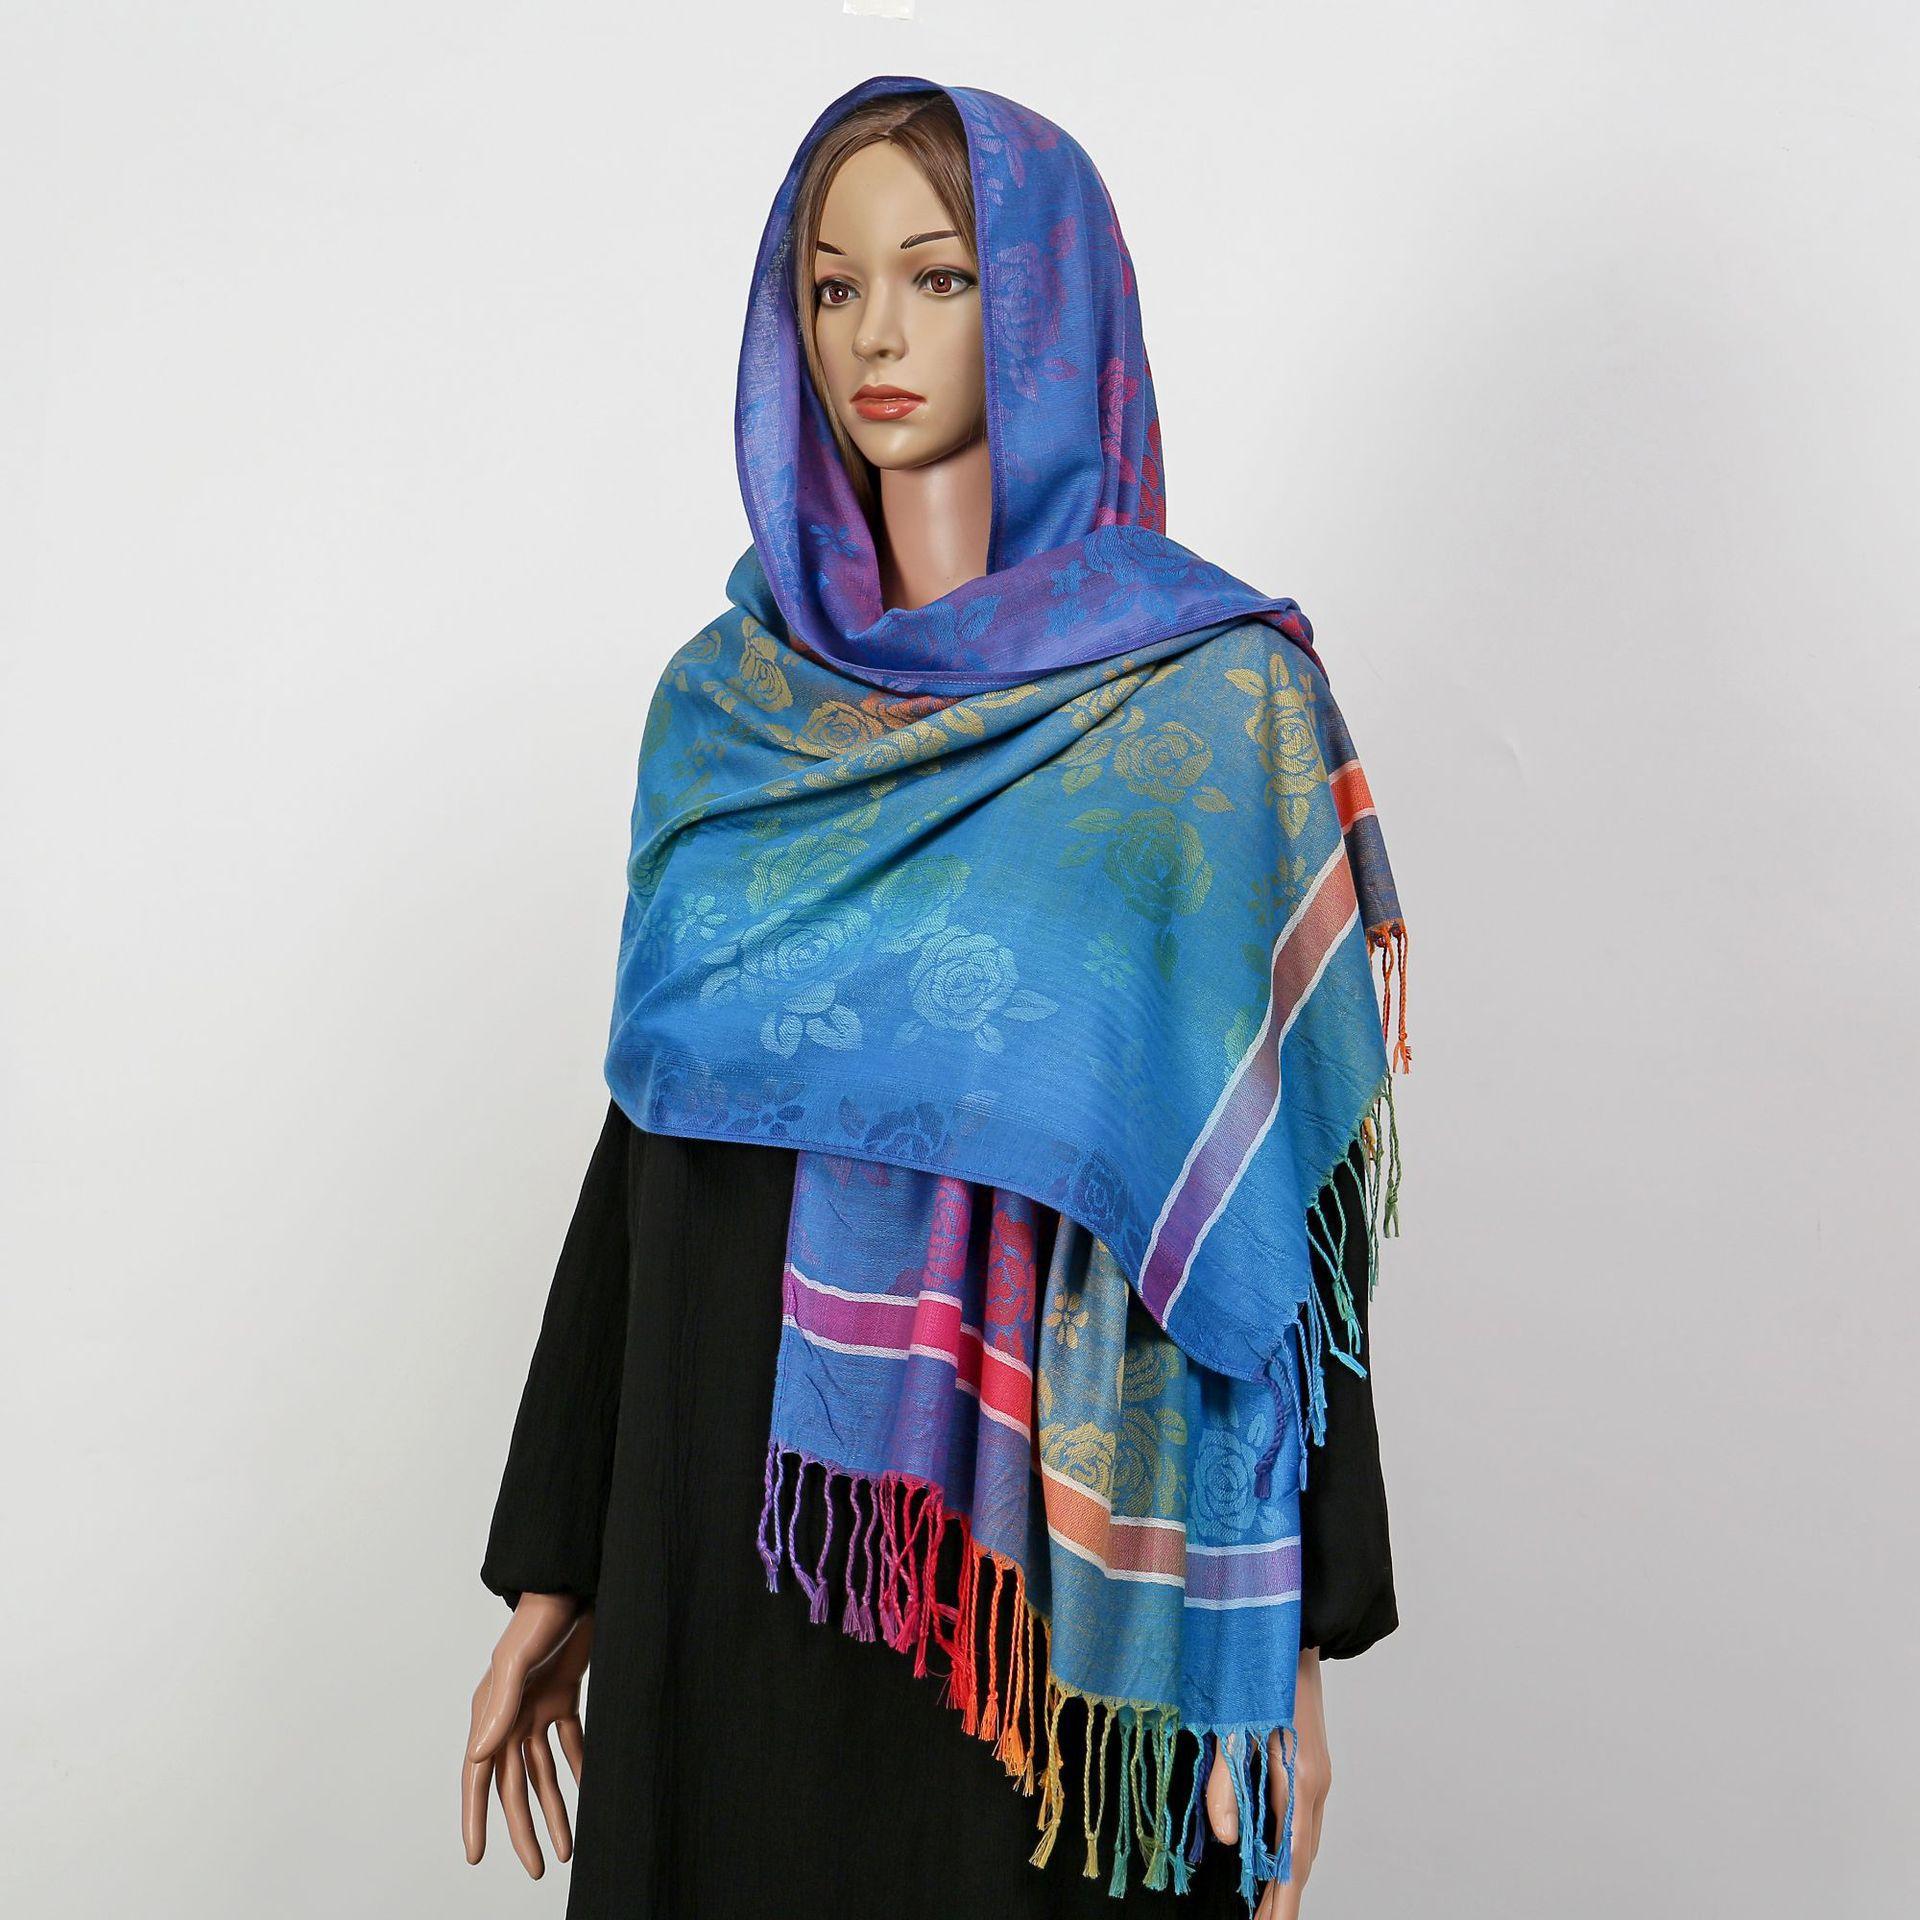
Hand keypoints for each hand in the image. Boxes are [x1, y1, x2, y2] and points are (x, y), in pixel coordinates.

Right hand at [462, 1593, 593, 1877]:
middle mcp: (510, 1717)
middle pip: (515, 1784)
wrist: (572, 1586)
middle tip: (540, 1867)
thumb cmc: (539, 1619)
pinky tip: (590, 1794)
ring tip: (568, 1848)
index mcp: (490, 1713)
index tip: (477, 1856)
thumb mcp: (517, 1661)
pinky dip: (578, 1768)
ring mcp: (536, 1708)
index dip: (475, 1817)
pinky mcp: (564, 1696)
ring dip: (554, 1809)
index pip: (478, 1776)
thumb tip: (479, 1755)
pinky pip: (570, 1744)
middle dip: (524, 1828)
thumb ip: (500, 1706)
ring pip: (544, 1772)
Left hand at [1203, 1646, 1329, 1917]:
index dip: (1279, 1901)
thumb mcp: (1234, 1723)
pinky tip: (1270, 1850)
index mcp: (1300, 1780)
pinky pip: (1301, 1817)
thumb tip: (1229, 1840)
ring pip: (1304, 1838)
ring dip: (1286, 1873)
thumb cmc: (1258, 1667)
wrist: (1294, 1623)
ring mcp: (1315, 1771)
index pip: (1292, 1860)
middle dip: (1283, 1897)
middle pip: (1302, 1857)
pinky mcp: (1307, 1759)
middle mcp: (1315, 1783)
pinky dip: (1287, 1844)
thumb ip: (1227, 1782)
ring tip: (1265, 1903)